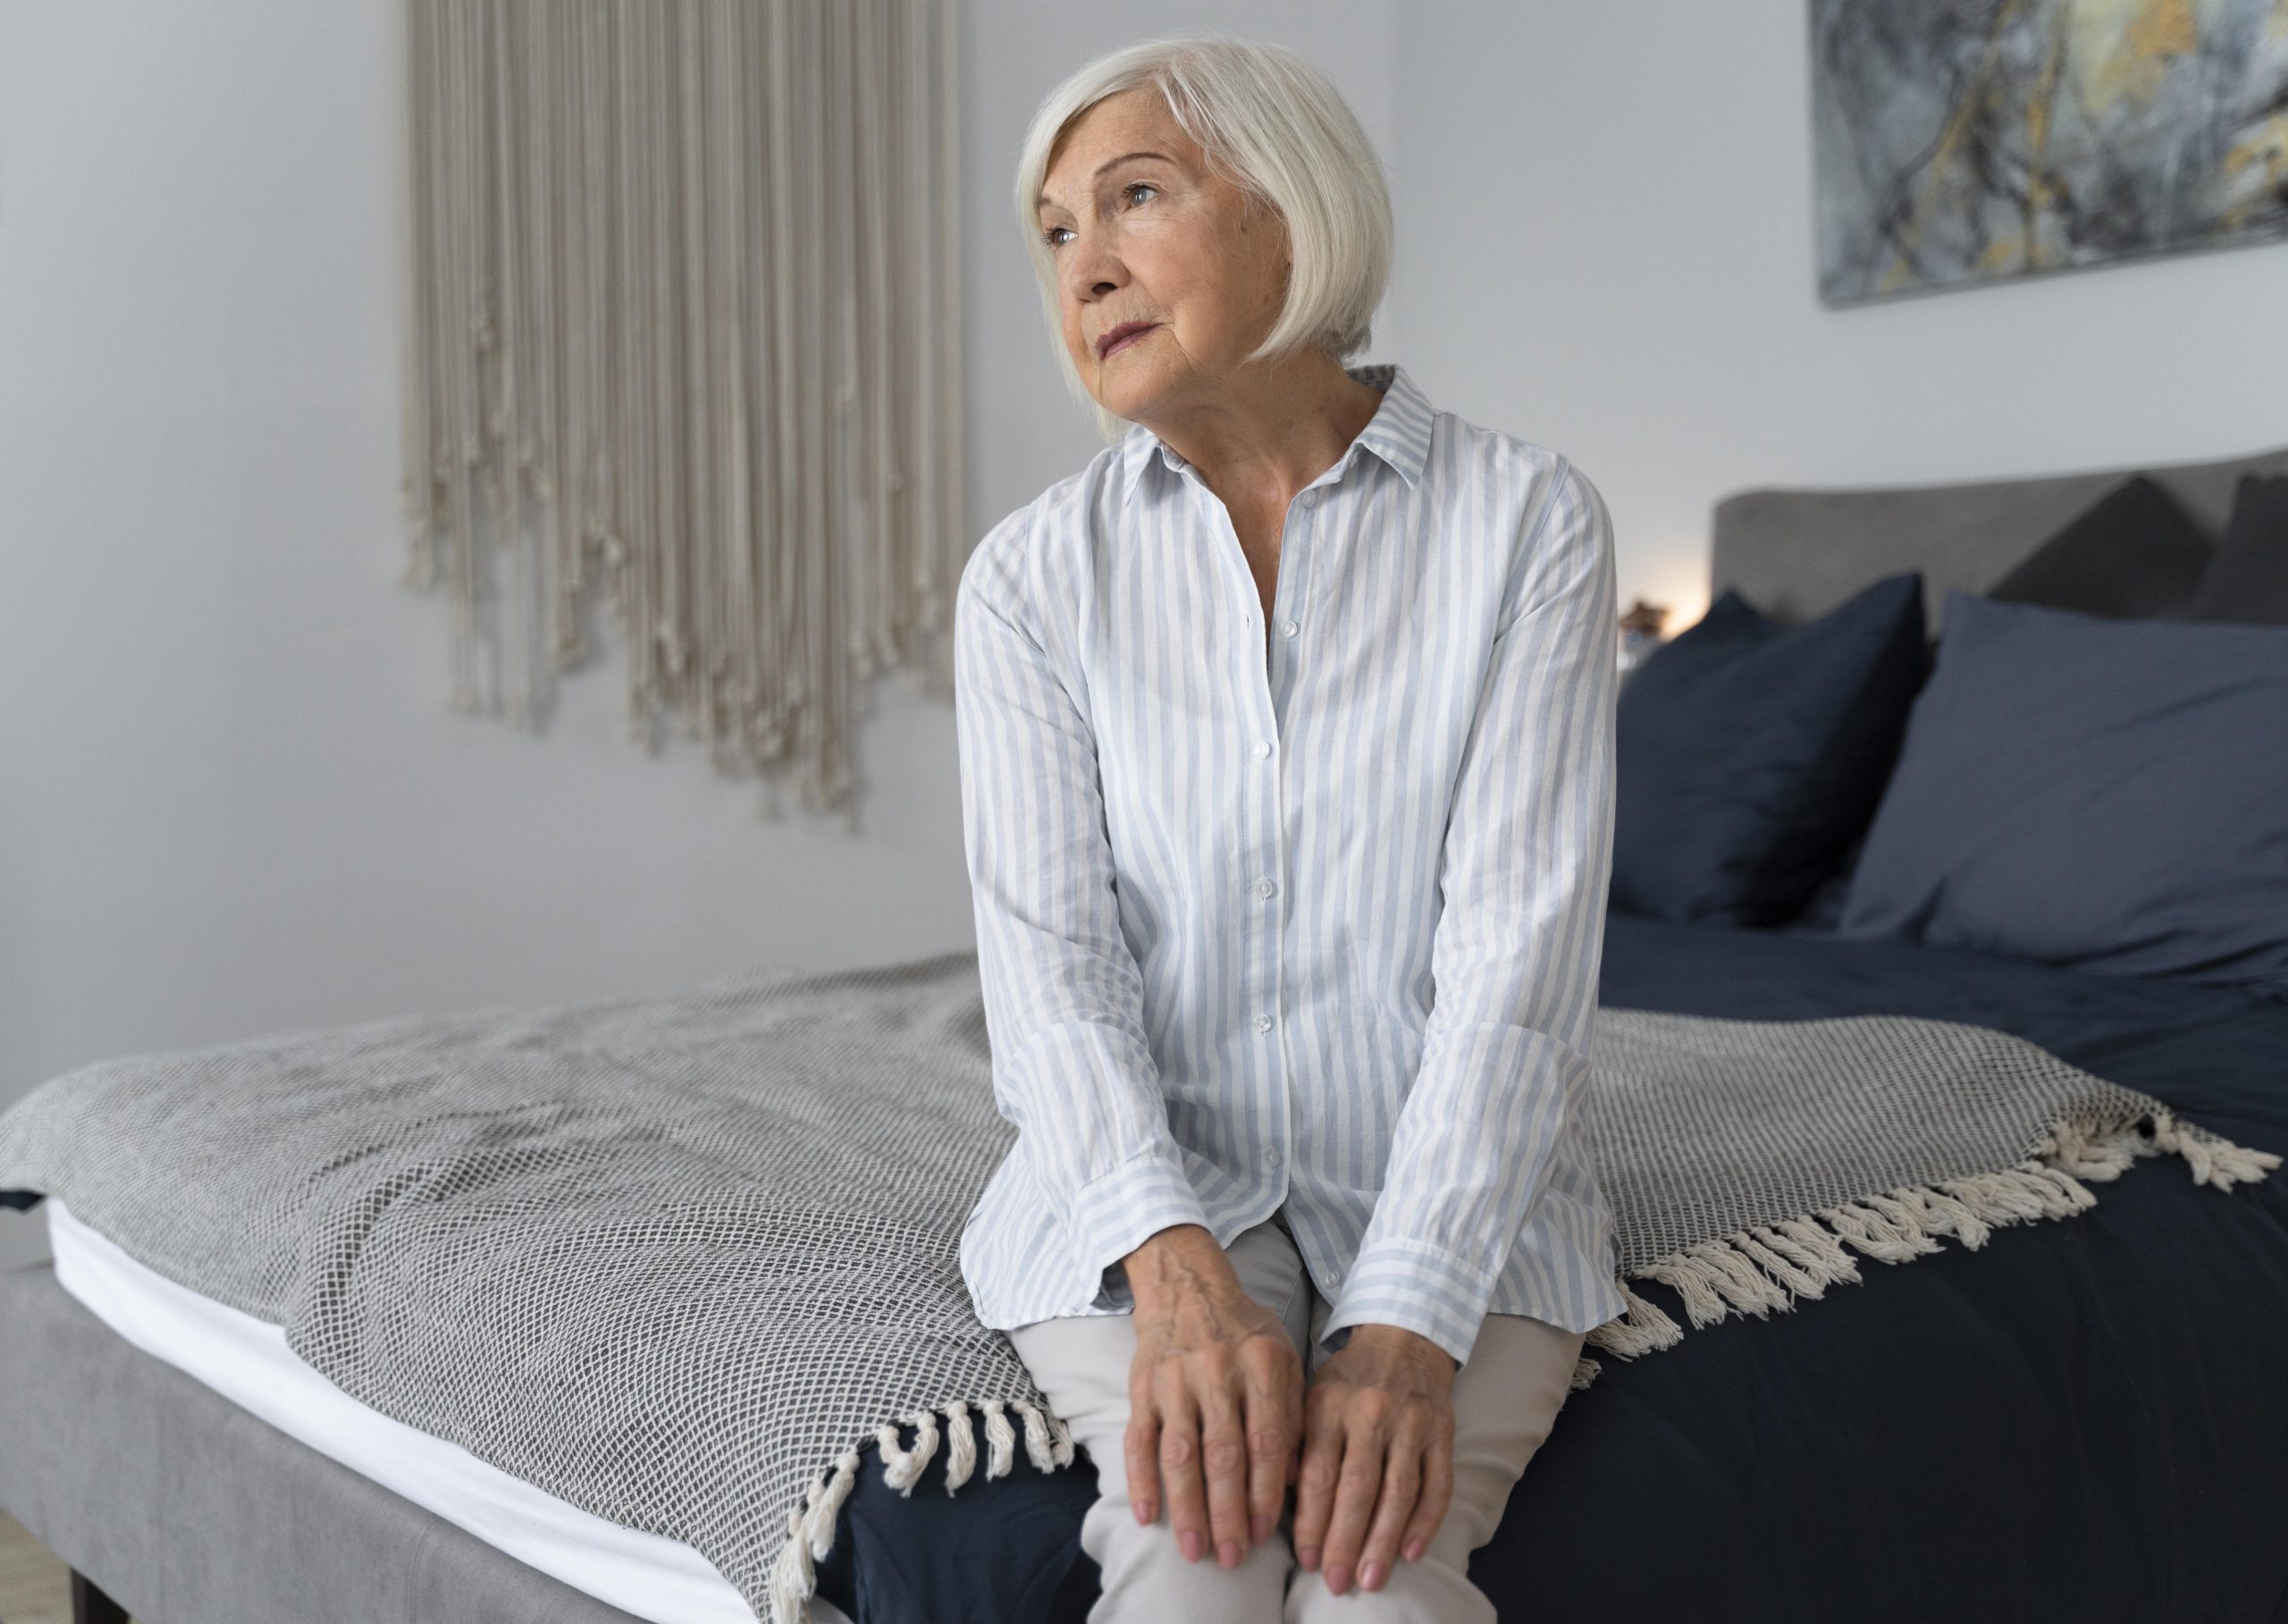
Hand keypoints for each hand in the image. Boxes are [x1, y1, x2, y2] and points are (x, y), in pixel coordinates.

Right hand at [1122, 1225, 1304, 1570]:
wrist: (1186, 1287)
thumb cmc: (1245, 1333)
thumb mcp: (1284, 1360)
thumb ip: (1294, 1415)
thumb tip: (1300, 1481)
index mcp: (1262, 1363)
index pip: (1267, 1440)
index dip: (1266, 1492)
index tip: (1266, 1533)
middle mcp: (1217, 1370)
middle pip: (1224, 1455)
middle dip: (1229, 1513)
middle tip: (1233, 1558)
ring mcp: (1175, 1379)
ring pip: (1180, 1454)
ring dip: (1187, 1508)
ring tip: (1195, 1550)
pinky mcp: (1142, 1386)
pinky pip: (1139, 1439)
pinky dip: (1141, 1481)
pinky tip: (1148, 1517)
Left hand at [1291, 1323, 1457, 1595]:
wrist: (1404, 1338)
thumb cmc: (1349, 1379)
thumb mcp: (1312, 1396)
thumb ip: (1296, 1443)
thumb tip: (1276, 1500)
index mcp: (1330, 1404)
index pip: (1319, 1474)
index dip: (1311, 1522)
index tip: (1305, 1559)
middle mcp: (1371, 1412)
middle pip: (1357, 1488)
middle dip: (1345, 1540)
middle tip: (1335, 1581)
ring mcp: (1411, 1423)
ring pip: (1398, 1491)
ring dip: (1383, 1540)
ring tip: (1370, 1578)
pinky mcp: (1442, 1432)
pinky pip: (1437, 1484)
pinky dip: (1425, 1522)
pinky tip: (1410, 1552)